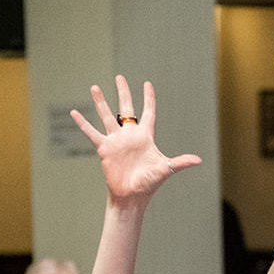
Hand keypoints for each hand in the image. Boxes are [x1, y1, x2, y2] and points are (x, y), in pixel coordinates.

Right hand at [68, 76, 201, 204]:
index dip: (149, 98)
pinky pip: (92, 133)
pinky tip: (74, 112)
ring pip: (107, 116)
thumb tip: (199, 160)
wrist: (132, 196)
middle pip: (126, 109)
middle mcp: (130, 136)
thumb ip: (180, 162)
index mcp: (145, 137)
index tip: (147, 84)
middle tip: (119, 77)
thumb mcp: (166, 169)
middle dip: (123, 92)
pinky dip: (83, 123)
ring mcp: (116, 141)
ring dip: (101, 102)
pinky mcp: (105, 149)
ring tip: (95, 87)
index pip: (148, 112)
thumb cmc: (149, 183)